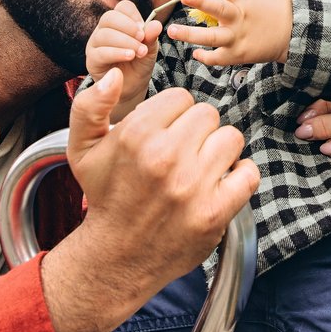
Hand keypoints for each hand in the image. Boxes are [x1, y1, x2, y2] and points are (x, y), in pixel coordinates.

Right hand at [40, 70, 260, 331]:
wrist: (117, 256)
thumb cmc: (105, 195)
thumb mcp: (82, 148)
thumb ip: (90, 105)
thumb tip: (115, 75)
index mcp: (136, 134)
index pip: (182, 97)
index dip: (173, 114)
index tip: (163, 134)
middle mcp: (166, 157)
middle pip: (208, 114)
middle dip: (196, 130)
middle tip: (181, 152)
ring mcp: (193, 186)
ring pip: (231, 138)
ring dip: (218, 150)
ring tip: (199, 167)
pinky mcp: (215, 213)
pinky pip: (248, 173)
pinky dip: (239, 176)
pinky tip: (218, 183)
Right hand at [85, 0, 160, 116]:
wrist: (132, 87)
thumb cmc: (140, 64)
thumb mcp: (149, 49)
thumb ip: (151, 36)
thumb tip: (156, 24)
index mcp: (119, 22)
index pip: (122, 7)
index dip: (134, 16)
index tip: (144, 29)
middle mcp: (103, 30)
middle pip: (109, 17)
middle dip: (128, 27)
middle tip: (142, 39)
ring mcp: (95, 44)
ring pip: (104, 34)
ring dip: (125, 41)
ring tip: (139, 52)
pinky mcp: (91, 60)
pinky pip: (100, 52)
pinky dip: (117, 53)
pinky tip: (129, 56)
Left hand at [171, 0, 293, 65]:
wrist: (295, 35)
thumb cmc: (279, 9)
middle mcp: (239, 17)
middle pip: (218, 9)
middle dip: (200, 2)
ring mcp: (238, 37)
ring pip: (212, 37)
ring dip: (191, 35)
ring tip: (172, 31)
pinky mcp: (238, 54)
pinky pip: (218, 58)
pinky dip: (206, 57)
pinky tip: (195, 53)